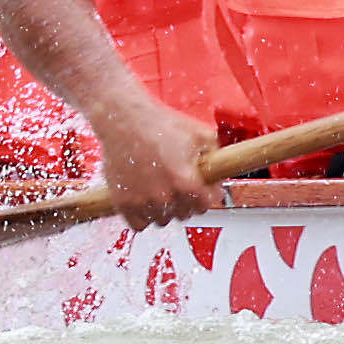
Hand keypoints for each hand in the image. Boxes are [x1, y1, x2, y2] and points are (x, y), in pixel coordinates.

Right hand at [85, 96, 220, 225]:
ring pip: (162, 220)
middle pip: (185, 214)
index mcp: (186, 182)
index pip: (205, 205)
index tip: (204, 189)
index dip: (208, 194)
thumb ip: (214, 157)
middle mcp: (164, 196)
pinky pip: (139, 224)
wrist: (123, 119)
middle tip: (181, 185)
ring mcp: (142, 201)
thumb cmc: (159, 123)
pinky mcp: (123, 202)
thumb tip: (220, 172)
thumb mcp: (200, 134)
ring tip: (163, 190)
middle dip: (187, 201)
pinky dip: (143, 216)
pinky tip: (146, 201)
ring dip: (166, 209)